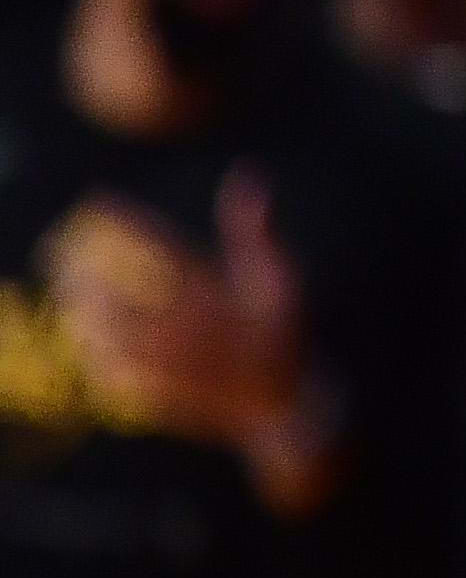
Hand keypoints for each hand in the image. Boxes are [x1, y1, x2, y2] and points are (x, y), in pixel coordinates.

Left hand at [43, 173, 334, 512]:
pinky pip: (105, 371)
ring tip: (74, 292)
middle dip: (83, 273)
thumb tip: (248, 174)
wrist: (283, 403)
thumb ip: (257, 231)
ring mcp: (163, 365)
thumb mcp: (281, 278)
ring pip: (101, 335)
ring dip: (81, 310)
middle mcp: (181, 330)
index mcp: (209, 295)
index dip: (122, 220)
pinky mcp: (152, 393)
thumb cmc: (282, 334)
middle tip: (69, 254)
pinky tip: (88, 339)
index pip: (154, 247)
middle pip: (110, 296)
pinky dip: (89, 351)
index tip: (103, 202)